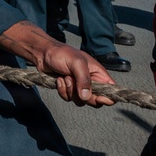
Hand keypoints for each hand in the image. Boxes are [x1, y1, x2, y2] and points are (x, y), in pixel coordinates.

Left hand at [0, 20, 114, 106]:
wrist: (44, 54)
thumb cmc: (62, 54)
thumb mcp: (77, 63)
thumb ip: (84, 80)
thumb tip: (86, 97)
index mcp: (99, 74)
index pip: (112, 91)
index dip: (108, 98)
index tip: (98, 98)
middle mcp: (91, 82)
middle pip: (95, 100)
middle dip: (84, 96)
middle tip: (74, 83)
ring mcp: (79, 87)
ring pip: (80, 101)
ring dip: (70, 91)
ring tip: (65, 77)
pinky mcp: (68, 89)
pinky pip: (68, 98)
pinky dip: (62, 91)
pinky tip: (59, 80)